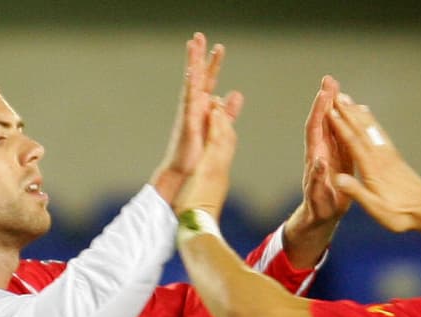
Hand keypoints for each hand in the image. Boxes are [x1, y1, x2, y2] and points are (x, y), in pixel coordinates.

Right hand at [152, 32, 243, 206]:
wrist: (184, 177)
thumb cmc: (198, 156)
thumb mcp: (219, 129)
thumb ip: (227, 113)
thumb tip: (235, 94)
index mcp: (203, 110)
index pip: (210, 83)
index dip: (214, 66)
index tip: (218, 48)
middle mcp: (193, 108)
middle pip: (199, 78)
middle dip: (200, 57)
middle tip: (200, 36)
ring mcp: (189, 115)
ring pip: (191, 84)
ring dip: (192, 64)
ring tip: (193, 45)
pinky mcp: (187, 125)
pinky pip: (189, 101)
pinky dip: (191, 87)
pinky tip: (192, 72)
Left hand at [282, 76, 348, 266]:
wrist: (321, 216)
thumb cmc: (319, 209)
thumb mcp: (318, 197)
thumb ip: (316, 180)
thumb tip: (318, 162)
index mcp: (315, 158)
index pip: (315, 129)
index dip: (319, 111)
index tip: (323, 94)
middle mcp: (321, 151)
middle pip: (321, 121)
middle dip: (324, 100)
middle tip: (329, 79)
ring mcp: (330, 152)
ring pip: (332, 125)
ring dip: (334, 105)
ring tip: (337, 86)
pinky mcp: (340, 157)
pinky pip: (342, 134)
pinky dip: (345, 119)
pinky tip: (351, 107)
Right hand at [326, 94, 420, 232]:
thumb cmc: (400, 213)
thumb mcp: (376, 208)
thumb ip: (357, 192)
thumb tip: (338, 179)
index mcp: (372, 169)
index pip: (353, 143)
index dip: (340, 126)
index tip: (329, 111)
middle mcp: (381, 157)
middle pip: (361, 130)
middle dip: (347, 112)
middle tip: (336, 95)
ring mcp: (389, 155)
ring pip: (371, 129)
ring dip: (358, 113)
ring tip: (348, 99)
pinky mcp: (395, 157)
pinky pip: (380, 134)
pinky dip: (371, 122)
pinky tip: (368, 116)